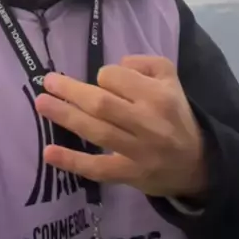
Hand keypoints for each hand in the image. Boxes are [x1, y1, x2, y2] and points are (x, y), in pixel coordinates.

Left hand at [35, 56, 207, 198]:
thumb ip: (143, 63)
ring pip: (96, 132)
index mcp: (158, 95)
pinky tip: (49, 152)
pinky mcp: (129, 175)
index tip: (103, 81)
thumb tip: (115, 65)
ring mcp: (138, 151)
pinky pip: (97, 168)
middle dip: (71, 92)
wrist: (196, 162)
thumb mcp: (170, 77)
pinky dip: (72, 161)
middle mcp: (148, 122)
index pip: (116, 78)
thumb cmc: (175, 113)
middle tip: (47, 82)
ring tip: (42, 104)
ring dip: (65, 117)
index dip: (103, 76)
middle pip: (101, 104)